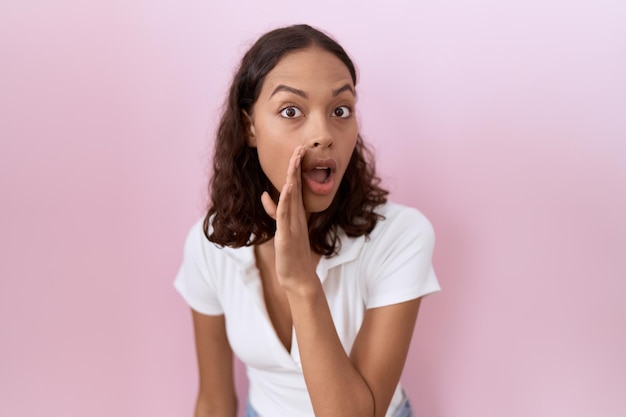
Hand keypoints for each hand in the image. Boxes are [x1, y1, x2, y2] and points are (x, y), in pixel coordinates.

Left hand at [261, 146, 317, 291]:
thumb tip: (266, 195)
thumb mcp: (281, 228)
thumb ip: (274, 211)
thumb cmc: (291, 254)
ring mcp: (293, 224)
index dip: (296, 168)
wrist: (299, 277)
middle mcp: (297, 215)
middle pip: (296, 185)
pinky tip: (288, 187)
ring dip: (294, 176)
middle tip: (301, 146)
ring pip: (293, 195)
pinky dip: (287, 199)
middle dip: (297, 166)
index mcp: (296, 213)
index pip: (296, 185)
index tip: (298, 150)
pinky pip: (286, 214)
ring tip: (296, 158)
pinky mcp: (287, 235)